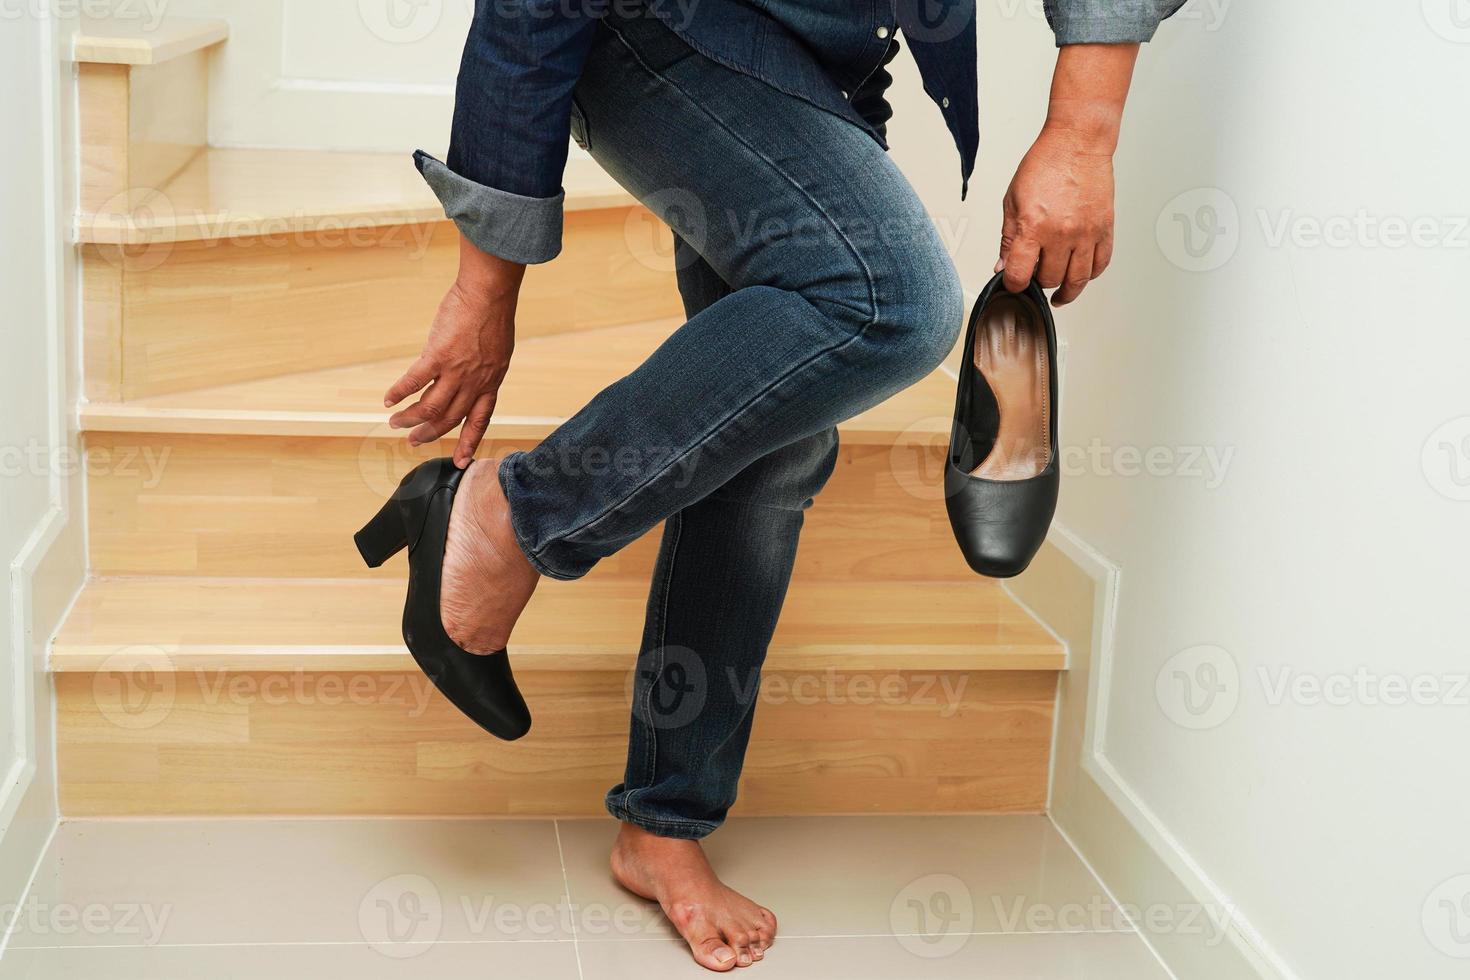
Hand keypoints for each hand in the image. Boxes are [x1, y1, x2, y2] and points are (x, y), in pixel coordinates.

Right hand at [384, 237, 525, 466]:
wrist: (489, 294)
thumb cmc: (493, 315)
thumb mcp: (497, 351)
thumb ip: (482, 369)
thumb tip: (468, 375)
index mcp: (491, 382)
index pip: (480, 420)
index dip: (469, 442)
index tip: (462, 461)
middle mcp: (474, 383)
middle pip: (450, 419)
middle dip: (430, 433)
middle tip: (413, 441)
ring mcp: (456, 371)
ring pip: (430, 407)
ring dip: (410, 418)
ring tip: (395, 422)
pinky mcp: (438, 355)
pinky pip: (414, 381)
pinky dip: (399, 392)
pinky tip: (388, 399)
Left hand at [996, 127, 1114, 305]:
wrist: (1077, 143)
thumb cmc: (1045, 165)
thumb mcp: (1012, 200)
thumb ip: (1007, 237)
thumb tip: (1002, 265)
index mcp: (1034, 226)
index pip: (1019, 274)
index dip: (1013, 284)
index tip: (1013, 283)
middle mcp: (1062, 234)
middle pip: (1049, 280)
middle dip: (1038, 282)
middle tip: (1035, 275)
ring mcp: (1086, 233)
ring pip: (1077, 280)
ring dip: (1065, 290)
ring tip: (1058, 293)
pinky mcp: (1105, 229)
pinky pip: (1100, 265)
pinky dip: (1089, 275)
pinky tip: (1079, 276)